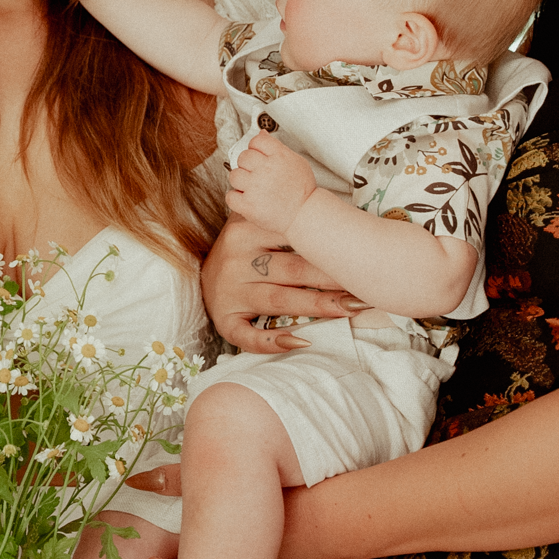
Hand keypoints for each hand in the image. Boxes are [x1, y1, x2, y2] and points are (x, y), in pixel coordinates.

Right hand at [201, 215, 358, 353]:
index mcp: (244, 229)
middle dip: (333, 278)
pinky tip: (300, 343)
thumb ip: (281, 215)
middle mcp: (235, 259)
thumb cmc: (239, 248)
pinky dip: (272, 342)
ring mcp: (228, 292)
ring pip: (279, 300)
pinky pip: (247, 335)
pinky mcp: (224, 320)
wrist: (191, 273)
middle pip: (293, 269)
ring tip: (351, 308)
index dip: (329, 248)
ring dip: (318, 305)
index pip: (295, 238)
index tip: (360, 255)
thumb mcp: (251, 222)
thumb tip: (336, 217)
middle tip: (367, 284)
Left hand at [227, 131, 317, 235]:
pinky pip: (230, 196)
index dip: (256, 149)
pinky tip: (248, 200)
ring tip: (252, 189)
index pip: (256, 141)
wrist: (305, 215)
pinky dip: (237, 199)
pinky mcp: (248, 205)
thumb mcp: (296, 161)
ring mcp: (255, 187)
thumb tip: (261, 133)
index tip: (260, 158)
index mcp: (279, 156)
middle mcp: (266, 169)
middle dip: (248, 166)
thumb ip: (276, 147)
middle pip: (243, 157)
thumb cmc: (302, 190)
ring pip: (234, 175)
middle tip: (257, 176)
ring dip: (241, 182)